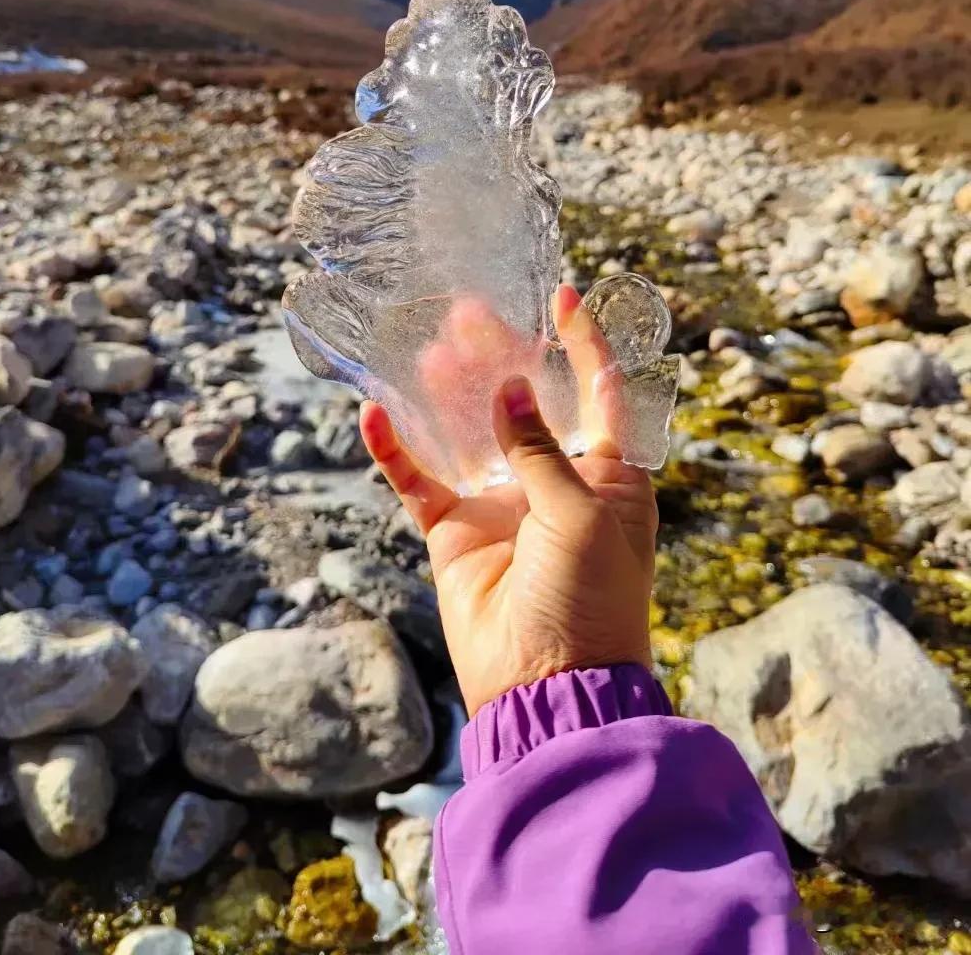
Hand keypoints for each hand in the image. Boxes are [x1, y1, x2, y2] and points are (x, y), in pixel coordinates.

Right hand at [360, 286, 657, 715]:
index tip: (563, 296)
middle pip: (523, 403)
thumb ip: (541, 451)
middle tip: (468, 313)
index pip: (598, 393)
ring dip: (450, 391)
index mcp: (607, 475)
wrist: (547, 687)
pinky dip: (398, 450)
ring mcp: (501, 505)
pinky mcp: (455, 532)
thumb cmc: (589, 601)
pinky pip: (421, 481)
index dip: (583, 344)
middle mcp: (554, 481)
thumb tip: (509, 391)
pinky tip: (377, 413)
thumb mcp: (580, 515)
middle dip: (500, 356)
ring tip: (432, 349)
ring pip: (469, 431)